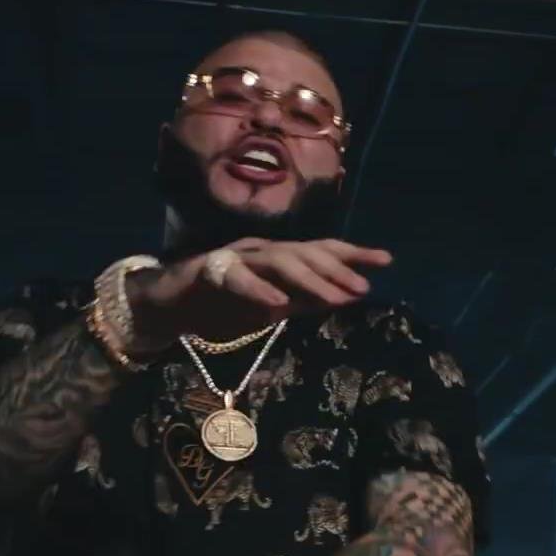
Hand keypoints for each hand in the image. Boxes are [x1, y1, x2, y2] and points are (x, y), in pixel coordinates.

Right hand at [130, 238, 392, 344]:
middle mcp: (260, 250)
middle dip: (336, 270)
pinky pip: (236, 278)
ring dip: (308, 280)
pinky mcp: (209, 271)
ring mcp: (235, 257)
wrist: (168, 305)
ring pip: (277, 261)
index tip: (386, 261)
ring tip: (333, 300)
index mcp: (277, 256)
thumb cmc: (222, 304)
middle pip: (304, 252)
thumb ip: (303, 300)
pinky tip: (277, 306)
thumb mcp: (272, 307)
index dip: (353, 253)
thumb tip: (342, 296)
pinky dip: (258, 290)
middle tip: (362, 289)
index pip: (320, 249)